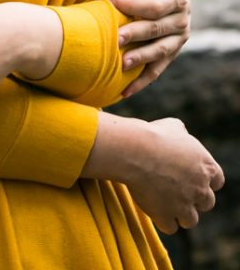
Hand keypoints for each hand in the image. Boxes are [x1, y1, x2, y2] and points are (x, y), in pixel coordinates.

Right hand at [85, 113, 223, 233]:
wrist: (136, 150)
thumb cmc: (154, 135)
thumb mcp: (174, 126)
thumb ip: (183, 136)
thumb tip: (181, 135)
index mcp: (206, 167)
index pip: (217, 180)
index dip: (204, 179)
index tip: (191, 177)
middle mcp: (200, 189)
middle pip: (207, 202)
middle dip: (193, 198)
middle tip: (176, 189)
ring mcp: (185, 205)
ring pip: (191, 220)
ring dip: (180, 213)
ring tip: (165, 201)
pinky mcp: (167, 216)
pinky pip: (170, 227)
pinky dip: (163, 220)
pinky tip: (154, 208)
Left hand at [108, 0, 190, 96]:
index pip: (156, 5)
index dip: (135, 4)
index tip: (111, 0)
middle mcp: (181, 20)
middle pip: (157, 30)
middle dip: (136, 34)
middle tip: (115, 37)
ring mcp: (177, 39)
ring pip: (159, 52)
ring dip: (140, 59)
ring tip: (121, 64)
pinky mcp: (170, 52)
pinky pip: (157, 69)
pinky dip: (142, 81)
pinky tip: (124, 91)